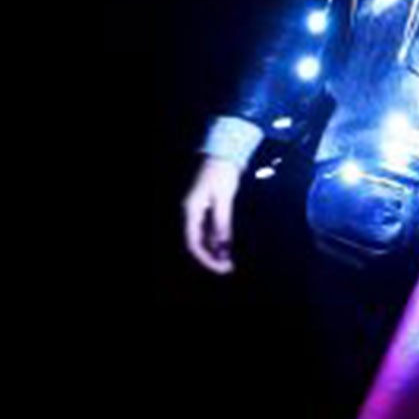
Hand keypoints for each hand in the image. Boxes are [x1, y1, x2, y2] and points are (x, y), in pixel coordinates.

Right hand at [183, 157, 242, 274]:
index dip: (206, 259)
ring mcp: (195, 209)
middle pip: (196, 243)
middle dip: (211, 257)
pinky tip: (227, 246)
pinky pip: (207, 228)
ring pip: (201, 237)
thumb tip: (223, 248)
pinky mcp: (204, 206)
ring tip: (230, 261)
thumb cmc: (222, 172)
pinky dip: (216, 238)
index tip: (222, 268)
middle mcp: (188, 212)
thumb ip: (222, 223)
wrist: (222, 150)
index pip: (192, 243)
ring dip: (214, 250)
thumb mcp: (224, 199)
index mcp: (189, 210)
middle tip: (229, 268)